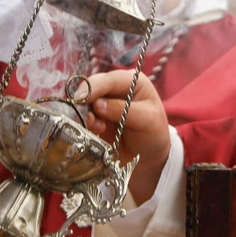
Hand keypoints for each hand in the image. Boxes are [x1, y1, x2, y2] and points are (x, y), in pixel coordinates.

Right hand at [80, 69, 171, 203]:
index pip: (111, 80)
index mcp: (133, 82)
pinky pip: (84, 116)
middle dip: (86, 99)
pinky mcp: (96, 118)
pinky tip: (97, 130)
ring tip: (97, 126)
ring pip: (86, 101)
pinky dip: (86, 123)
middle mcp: (117, 89)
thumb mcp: (146, 119)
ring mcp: (105, 103)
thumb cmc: (154, 133)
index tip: (81, 98)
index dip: (95, 87)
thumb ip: (123, 110)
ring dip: (86, 113)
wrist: (149, 157)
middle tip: (83, 113)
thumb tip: (97, 104)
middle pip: (93, 86)